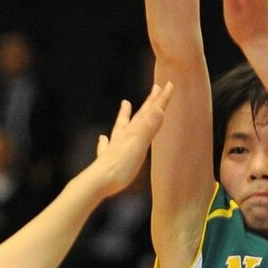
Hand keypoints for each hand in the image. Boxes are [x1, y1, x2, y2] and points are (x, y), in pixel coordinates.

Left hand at [86, 81, 174, 198]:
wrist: (98, 182)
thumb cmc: (120, 166)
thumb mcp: (138, 146)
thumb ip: (148, 128)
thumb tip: (159, 109)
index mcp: (133, 132)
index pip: (150, 113)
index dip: (160, 100)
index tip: (168, 85)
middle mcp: (123, 136)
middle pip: (138, 116)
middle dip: (149, 102)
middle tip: (156, 88)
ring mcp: (114, 146)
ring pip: (121, 126)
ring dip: (125, 115)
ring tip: (125, 103)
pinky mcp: (107, 159)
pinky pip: (106, 146)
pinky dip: (106, 140)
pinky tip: (102, 138)